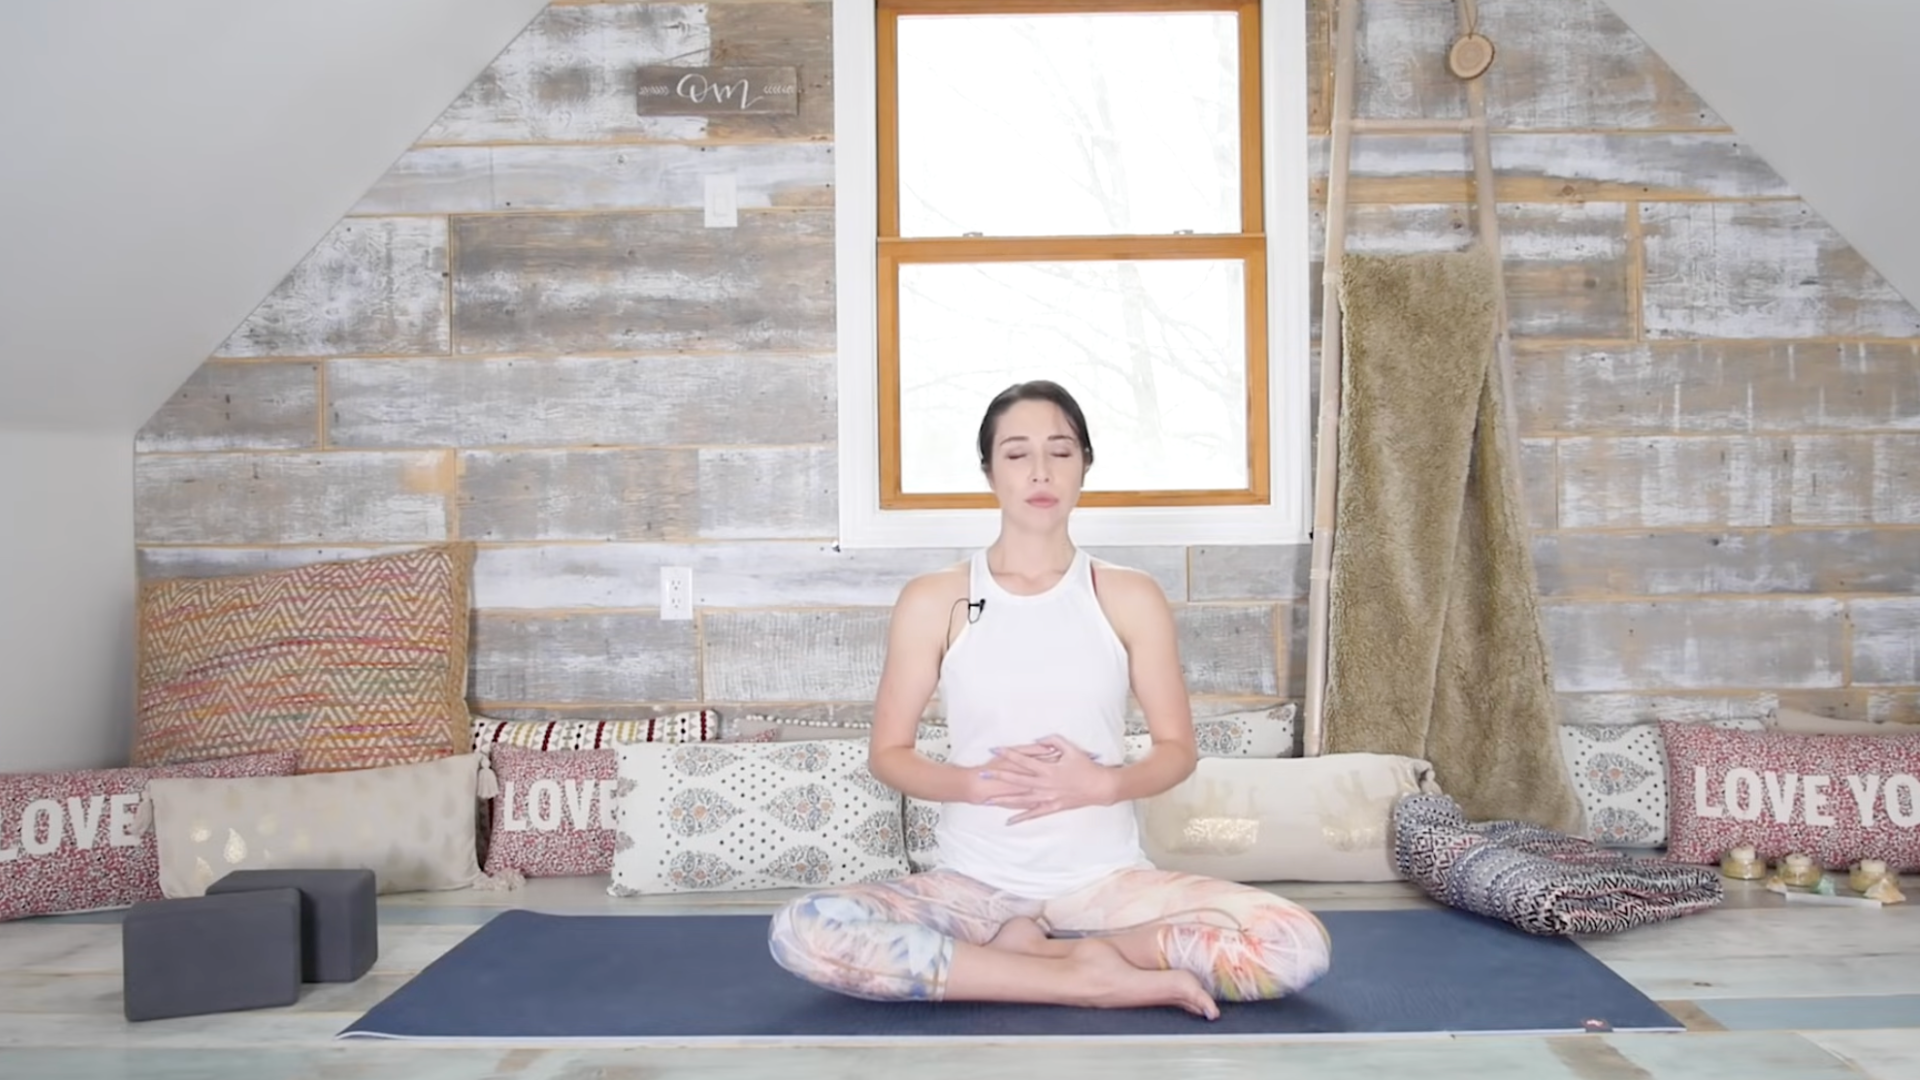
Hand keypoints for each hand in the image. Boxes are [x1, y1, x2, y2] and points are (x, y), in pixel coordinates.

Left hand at [974, 735, 1116, 824]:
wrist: (1099, 787)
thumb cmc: (1086, 766)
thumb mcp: (1071, 748)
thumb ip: (1053, 741)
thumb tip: (1037, 740)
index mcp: (1048, 769)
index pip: (1023, 760)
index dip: (1008, 754)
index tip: (995, 749)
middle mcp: (1045, 784)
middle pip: (1017, 780)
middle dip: (998, 776)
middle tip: (982, 774)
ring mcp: (1047, 798)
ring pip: (1021, 799)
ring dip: (1004, 799)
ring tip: (987, 800)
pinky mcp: (1052, 808)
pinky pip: (1034, 814)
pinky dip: (1021, 817)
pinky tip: (1008, 820)